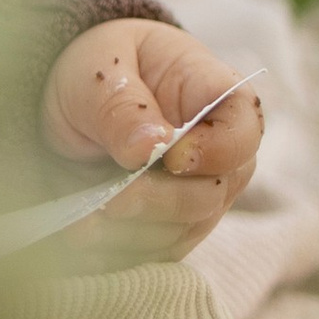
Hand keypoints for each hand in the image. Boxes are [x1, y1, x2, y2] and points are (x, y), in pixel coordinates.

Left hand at [41, 21, 265, 248]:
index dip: (217, 151)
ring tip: (83, 222)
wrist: (76, 97)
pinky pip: (156, 250)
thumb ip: (122, 107)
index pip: (243, 132)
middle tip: (110, 200)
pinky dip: (119, 248)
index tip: (173, 157)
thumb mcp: (100, 73)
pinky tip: (82, 234)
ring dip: (132, 231)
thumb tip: (149, 147)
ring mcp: (198, 194)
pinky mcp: (169, 226)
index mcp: (215, 96)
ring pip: (183, 230)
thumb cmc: (99, 68)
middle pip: (212, 192)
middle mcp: (220, 154)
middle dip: (159, 200)